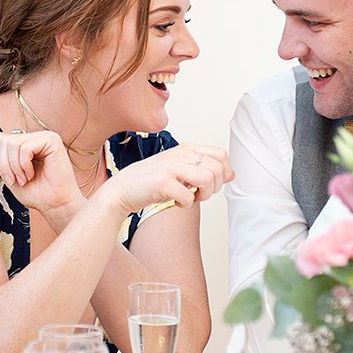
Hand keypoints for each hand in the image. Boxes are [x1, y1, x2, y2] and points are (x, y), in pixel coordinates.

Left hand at [0, 129, 81, 213]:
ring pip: (13, 144)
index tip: (9, 179)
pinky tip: (31, 174)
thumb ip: (1, 156)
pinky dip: (24, 165)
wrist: (54, 204)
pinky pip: (25, 148)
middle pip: (5, 140)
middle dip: (5, 164)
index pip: (0, 139)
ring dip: (15, 167)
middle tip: (16, 180)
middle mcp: (36, 137)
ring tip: (24, 179)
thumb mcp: (10, 174)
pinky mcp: (52, 141)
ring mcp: (45, 137)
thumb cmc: (36, 193)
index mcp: (27, 143)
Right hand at [96, 145, 232, 213]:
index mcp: (185, 149)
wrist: (120, 191)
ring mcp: (170, 167)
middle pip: (217, 169)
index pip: (221, 155)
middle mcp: (179, 154)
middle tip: (199, 194)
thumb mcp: (180, 171)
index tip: (212, 185)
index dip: (223, 173)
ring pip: (208, 179)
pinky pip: (189, 196)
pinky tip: (175, 202)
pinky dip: (185, 204)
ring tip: (190, 197)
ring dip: (203, 195)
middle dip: (213, 187)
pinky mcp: (162, 182)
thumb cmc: (150, 183)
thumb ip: (204, 169)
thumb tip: (231, 174)